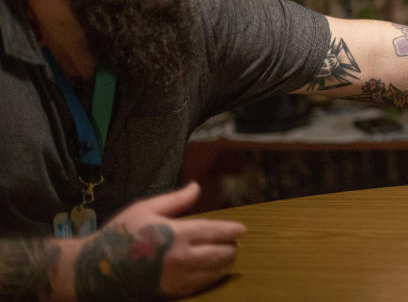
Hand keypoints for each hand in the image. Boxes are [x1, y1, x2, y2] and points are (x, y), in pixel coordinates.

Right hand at [68, 183, 245, 299]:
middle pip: (220, 254)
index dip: (231, 231)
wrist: (95, 269)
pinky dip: (211, 278)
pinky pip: (200, 286)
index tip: (242, 229)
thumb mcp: (146, 208)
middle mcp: (182, 258)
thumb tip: (197, 187)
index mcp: (178, 234)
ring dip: (224, 264)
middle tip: (235, 243)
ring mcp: (177, 278)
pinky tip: (212, 272)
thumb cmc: (120, 234)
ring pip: (213, 273)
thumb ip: (176, 200)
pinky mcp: (171, 292)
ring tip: (228, 256)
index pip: (215, 232)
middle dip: (231, 248)